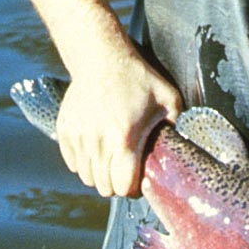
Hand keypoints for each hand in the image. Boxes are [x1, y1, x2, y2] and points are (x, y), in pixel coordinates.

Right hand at [56, 52, 181, 196]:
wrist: (100, 58)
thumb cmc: (138, 79)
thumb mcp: (169, 101)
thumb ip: (177, 127)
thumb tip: (184, 147)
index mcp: (124, 138)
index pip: (123, 187)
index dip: (133, 190)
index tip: (139, 182)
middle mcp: (97, 141)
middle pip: (104, 187)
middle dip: (117, 185)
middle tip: (127, 173)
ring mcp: (78, 136)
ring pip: (87, 178)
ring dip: (101, 175)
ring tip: (113, 162)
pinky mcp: (64, 131)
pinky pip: (73, 164)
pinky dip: (84, 164)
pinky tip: (98, 153)